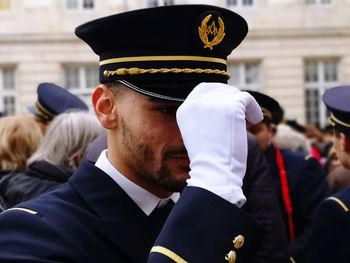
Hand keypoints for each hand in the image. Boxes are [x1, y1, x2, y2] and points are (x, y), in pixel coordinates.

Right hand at [176, 83, 261, 205]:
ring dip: (243, 107)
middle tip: (241, 115)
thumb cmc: (209, 159)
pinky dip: (253, 109)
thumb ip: (204, 116)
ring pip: (234, 94)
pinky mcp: (231, 106)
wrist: (214, 172)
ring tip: (247, 121)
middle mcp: (196, 103)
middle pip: (220, 89)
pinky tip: (254, 121)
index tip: (228, 108)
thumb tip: (221, 103)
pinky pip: (247, 99)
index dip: (218, 96)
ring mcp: (213, 103)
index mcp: (185, 109)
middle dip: (232, 100)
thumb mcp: (198, 133)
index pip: (203, 89)